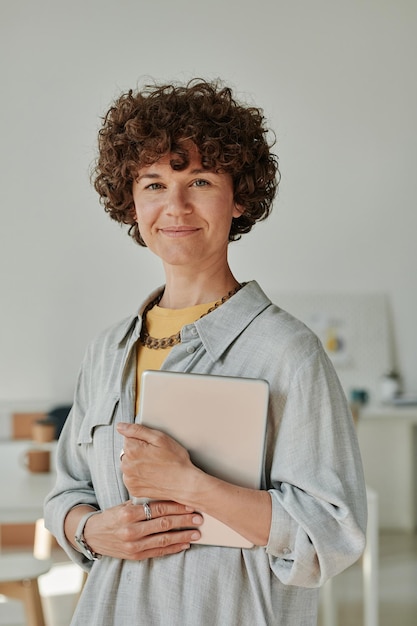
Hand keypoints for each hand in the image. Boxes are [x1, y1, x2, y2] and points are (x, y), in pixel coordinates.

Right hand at [83, 500, 201, 559]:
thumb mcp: (124, 504)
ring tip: (197, 532)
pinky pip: (158, 552)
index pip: (158, 508)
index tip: (190, 503)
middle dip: (183, 520)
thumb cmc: (111, 516)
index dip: (176, 506)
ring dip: (182, 536)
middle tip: (199, 517)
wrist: (92, 535)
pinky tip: (184, 544)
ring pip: (163, 539)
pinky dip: (173, 548)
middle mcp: (131, 530)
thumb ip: (143, 501)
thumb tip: (169, 494)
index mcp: (128, 513)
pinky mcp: (135, 556)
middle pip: (163, 524)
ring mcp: (133, 545)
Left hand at [117, 422, 200, 502]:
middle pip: (127, 452)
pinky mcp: (133, 489)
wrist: (184, 484)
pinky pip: (132, 478)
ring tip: (155, 466)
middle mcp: (127, 466)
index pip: (128, 438)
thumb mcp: (160, 438)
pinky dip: (139, 476)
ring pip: (129, 465)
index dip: (142, 440)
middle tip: (156, 456)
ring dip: (138, 464)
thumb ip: (137, 430)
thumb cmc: (175, 461)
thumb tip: (121, 427)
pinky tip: (152, 475)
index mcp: (132, 450)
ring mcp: (129, 479)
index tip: (152, 446)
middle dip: (138, 452)